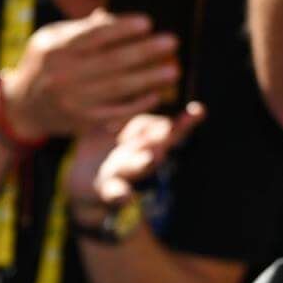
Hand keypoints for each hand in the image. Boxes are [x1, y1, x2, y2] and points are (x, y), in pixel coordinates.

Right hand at [3, 10, 178, 141]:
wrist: (22, 108)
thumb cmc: (43, 65)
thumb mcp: (51, 41)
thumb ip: (80, 30)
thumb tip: (110, 16)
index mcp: (56, 50)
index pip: (94, 36)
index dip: (122, 28)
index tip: (148, 22)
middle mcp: (63, 75)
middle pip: (111, 62)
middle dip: (144, 52)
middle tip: (171, 42)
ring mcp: (73, 100)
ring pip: (118, 88)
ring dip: (149, 78)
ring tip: (173, 70)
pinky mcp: (81, 120)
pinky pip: (116, 111)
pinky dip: (137, 103)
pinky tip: (156, 94)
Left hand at [69, 103, 205, 213]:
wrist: (83, 184)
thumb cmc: (108, 148)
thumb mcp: (120, 128)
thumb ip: (136, 113)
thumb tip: (150, 86)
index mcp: (145, 141)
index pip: (167, 129)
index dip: (184, 122)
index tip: (199, 110)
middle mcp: (140, 158)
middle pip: (158, 147)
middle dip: (168, 138)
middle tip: (178, 126)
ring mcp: (125, 175)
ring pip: (138, 169)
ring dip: (146, 163)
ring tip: (152, 155)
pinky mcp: (107, 190)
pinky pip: (115, 193)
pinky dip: (121, 195)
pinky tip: (125, 196)